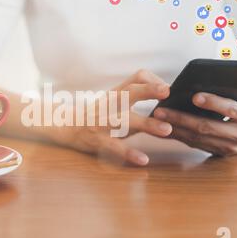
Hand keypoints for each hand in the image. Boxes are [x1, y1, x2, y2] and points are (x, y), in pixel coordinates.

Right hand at [56, 70, 171, 165]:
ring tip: (167, 130)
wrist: (68, 127)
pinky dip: (129, 153)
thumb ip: (136, 100)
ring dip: (146, 124)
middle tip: (167, 92)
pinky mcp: (98, 141)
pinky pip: (114, 147)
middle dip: (148, 91)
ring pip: (124, 120)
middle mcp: (109, 105)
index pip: (136, 78)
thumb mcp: (115, 101)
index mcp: (117, 93)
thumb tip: (167, 101)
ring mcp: (102, 122)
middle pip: (129, 92)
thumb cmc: (99, 114)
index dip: (153, 81)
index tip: (169, 90)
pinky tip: (143, 159)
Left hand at [154, 75, 236, 155]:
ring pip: (198, 139)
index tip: (195, 96)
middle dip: (183, 118)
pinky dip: (177, 136)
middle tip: (162, 109)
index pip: (232, 110)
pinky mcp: (219, 152)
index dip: (214, 103)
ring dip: (175, 129)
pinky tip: (161, 127)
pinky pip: (195, 144)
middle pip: (208, 127)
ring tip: (157, 117)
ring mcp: (229, 147)